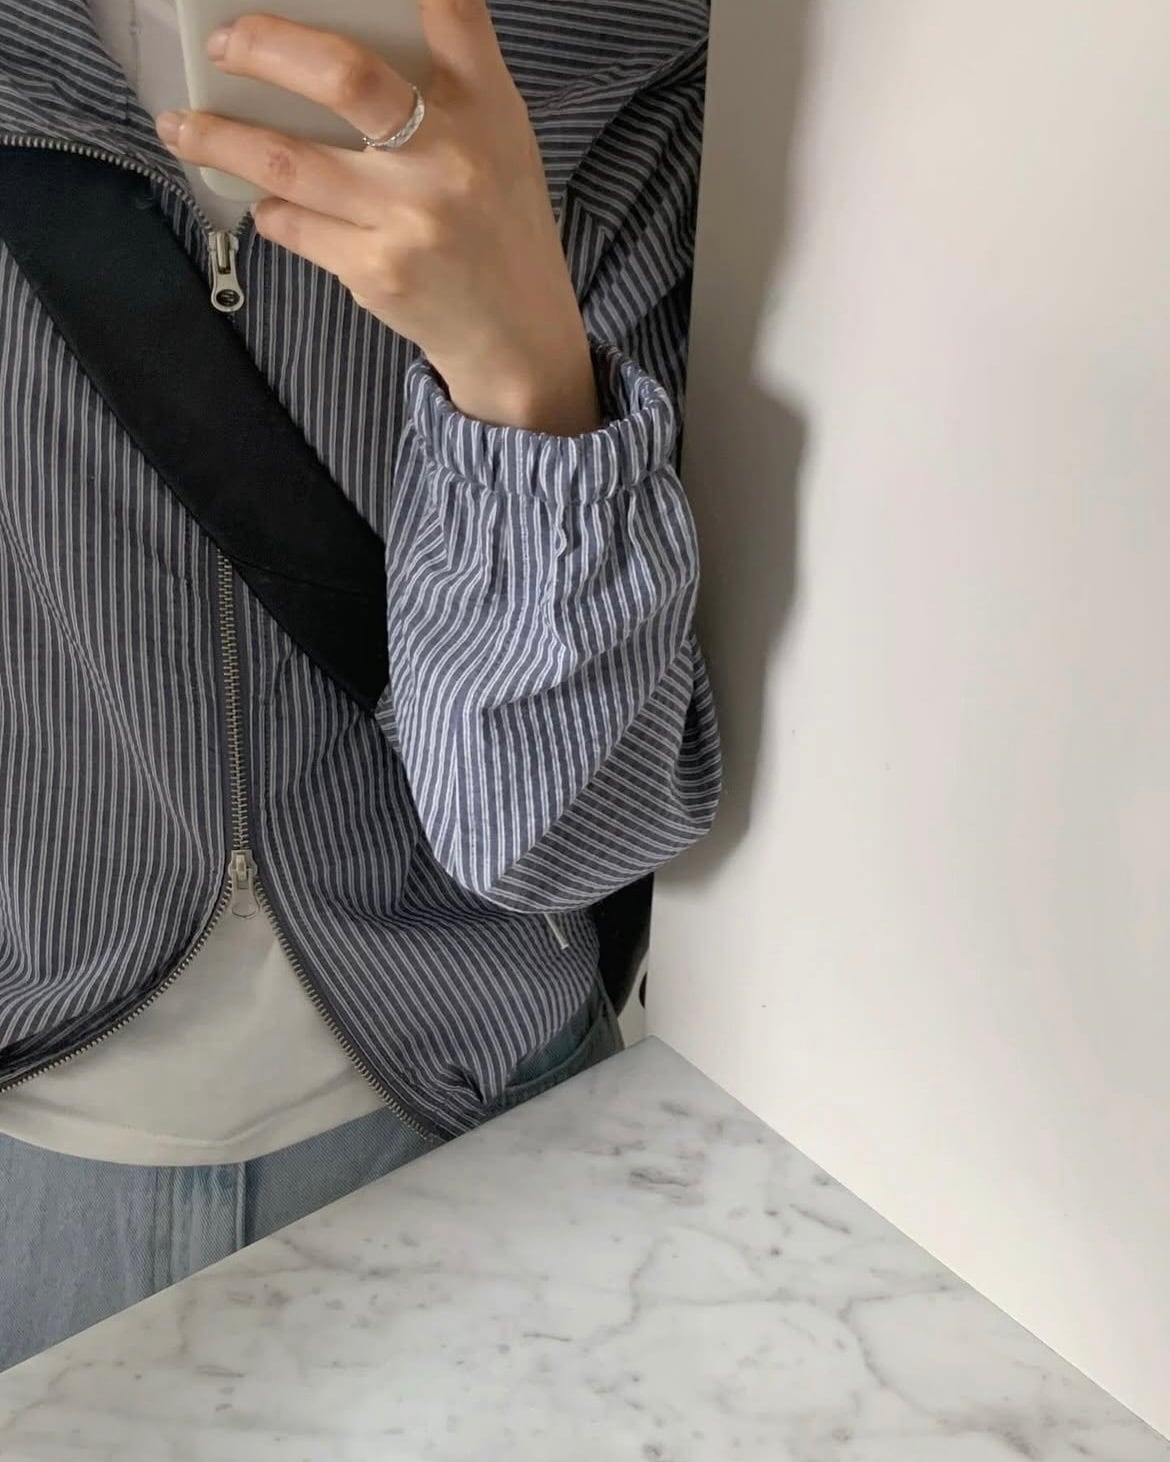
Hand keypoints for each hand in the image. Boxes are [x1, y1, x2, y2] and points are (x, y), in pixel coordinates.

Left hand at [156, 2, 600, 435]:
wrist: (517, 336)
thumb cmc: (497, 224)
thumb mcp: (497, 139)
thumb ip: (447, 81)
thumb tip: (339, 37)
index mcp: (486, 108)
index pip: (454, 12)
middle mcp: (450, 156)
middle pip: (344, 75)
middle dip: (264, 48)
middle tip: (223, 46)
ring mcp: (410, 217)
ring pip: (289, 161)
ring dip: (222, 139)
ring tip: (183, 127)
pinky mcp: (378, 272)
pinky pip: (294, 225)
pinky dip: (268, 210)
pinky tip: (263, 203)